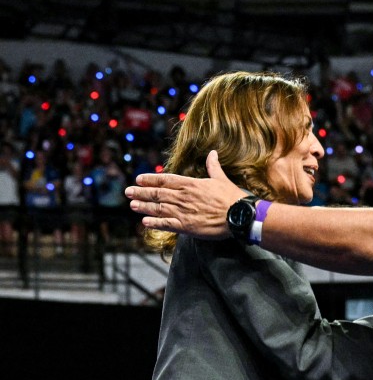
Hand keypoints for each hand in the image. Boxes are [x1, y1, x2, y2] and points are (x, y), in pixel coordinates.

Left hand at [124, 150, 245, 237]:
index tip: (139, 179)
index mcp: (190, 184)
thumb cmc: (231, 197)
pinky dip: (154, 222)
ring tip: (132, 205)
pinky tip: (144, 222)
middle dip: (141, 192)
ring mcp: (182, 212)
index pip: (165, 180)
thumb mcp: (221, 179)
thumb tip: (213, 153)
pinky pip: (165, 224)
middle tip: (128, 191)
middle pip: (157, 194)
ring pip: (158, 208)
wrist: (238, 215)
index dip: (150, 179)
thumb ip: (213, 166)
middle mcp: (183, 197)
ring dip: (143, 206)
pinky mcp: (186, 226)